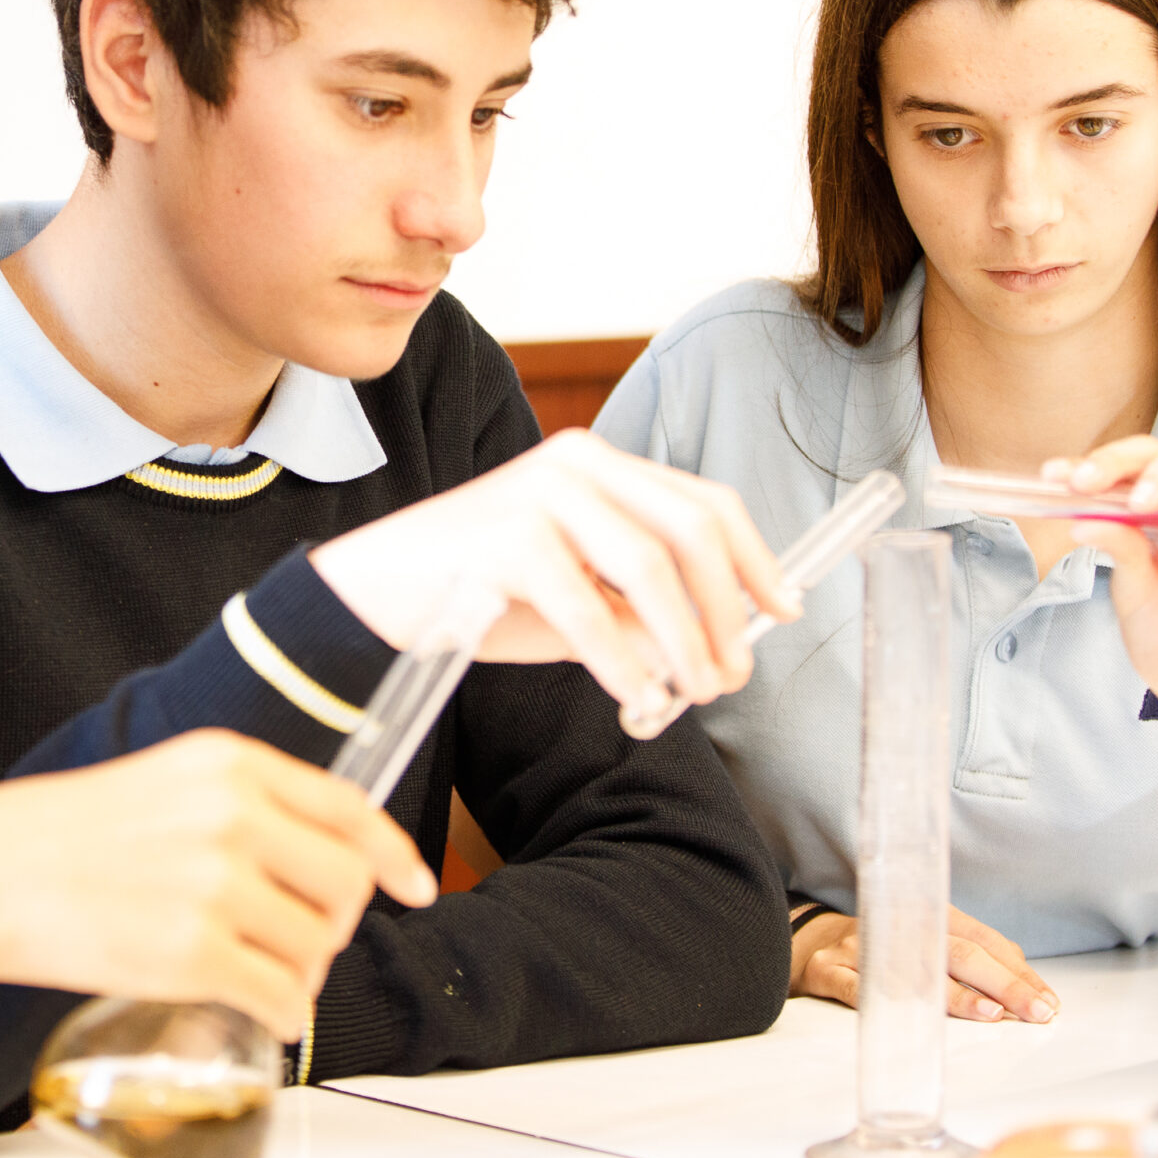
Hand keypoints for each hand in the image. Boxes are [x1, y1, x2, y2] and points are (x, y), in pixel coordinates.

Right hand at [0, 730, 434, 1039]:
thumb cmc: (58, 834)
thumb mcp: (162, 782)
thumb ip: (236, 805)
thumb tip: (309, 856)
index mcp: (228, 764)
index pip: (347, 807)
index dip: (392, 853)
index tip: (416, 884)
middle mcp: (232, 815)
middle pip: (346, 882)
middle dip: (335, 922)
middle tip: (302, 943)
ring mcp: (214, 885)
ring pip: (317, 945)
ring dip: (302, 971)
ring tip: (261, 973)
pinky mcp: (191, 953)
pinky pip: (281, 995)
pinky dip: (283, 1013)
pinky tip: (261, 1010)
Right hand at [308, 430, 799, 734]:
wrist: (372, 597)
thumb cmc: (476, 597)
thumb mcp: (577, 603)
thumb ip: (641, 615)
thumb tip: (716, 653)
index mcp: (598, 464)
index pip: (703, 501)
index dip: (755, 558)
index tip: (785, 608)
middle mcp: (575, 462)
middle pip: (689, 528)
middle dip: (726, 608)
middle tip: (731, 673)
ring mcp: (539, 493)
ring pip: (647, 565)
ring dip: (683, 639)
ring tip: (692, 692)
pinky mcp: (505, 536)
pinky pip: (586, 606)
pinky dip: (620, 658)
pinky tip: (633, 695)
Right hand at [791, 905, 1058, 1023]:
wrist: (803, 939)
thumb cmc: (880, 946)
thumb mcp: (923, 939)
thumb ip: (968, 956)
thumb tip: (1024, 986)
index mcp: (927, 914)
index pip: (982, 939)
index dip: (1017, 970)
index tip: (1047, 1000)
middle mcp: (898, 926)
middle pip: (957, 952)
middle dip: (1003, 983)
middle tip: (1036, 1010)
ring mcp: (862, 949)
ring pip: (913, 973)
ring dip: (954, 995)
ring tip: (991, 1013)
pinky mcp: (828, 971)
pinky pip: (858, 988)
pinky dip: (888, 1003)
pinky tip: (913, 1019)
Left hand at [1046, 436, 1157, 726]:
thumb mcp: (1133, 589)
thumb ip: (1119, 548)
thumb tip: (1080, 518)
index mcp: (1146, 517)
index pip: (1118, 474)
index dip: (1087, 468)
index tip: (1050, 476)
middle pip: (1154, 456)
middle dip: (1116, 463)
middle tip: (1084, 483)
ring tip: (1143, 502)